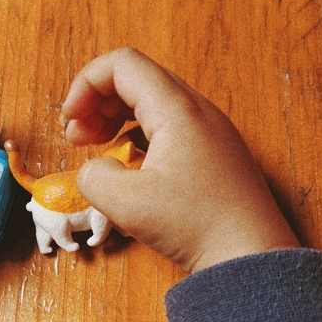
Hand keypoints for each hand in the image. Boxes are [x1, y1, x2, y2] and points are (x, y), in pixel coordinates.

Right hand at [62, 48, 298, 271]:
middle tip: (77, 138)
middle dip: (96, 101)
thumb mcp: (127, 205)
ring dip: (114, 116)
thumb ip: (93, 177)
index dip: (85, 84)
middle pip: (134, 79)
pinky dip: (136, 132)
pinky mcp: (209, 148)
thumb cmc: (197, 226)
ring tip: (96, 146)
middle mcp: (195, 109)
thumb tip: (95, 168)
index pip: (121, 65)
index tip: (69, 118)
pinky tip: (127, 160)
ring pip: (149, 100)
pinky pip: (165, 123)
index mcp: (176, 110)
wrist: (251, 255)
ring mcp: (206, 128)